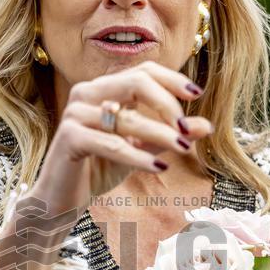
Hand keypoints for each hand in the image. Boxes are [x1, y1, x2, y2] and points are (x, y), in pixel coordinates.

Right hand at [32, 61, 213, 217]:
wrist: (63, 198)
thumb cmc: (100, 168)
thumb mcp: (142, 150)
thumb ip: (169, 135)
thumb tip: (207, 126)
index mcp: (104, 89)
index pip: (143, 71)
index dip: (171, 79)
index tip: (197, 94)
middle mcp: (87, 92)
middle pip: (136, 82)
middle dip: (167, 104)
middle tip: (185, 129)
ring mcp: (75, 113)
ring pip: (128, 118)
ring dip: (160, 134)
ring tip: (183, 148)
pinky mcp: (69, 137)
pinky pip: (112, 144)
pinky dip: (139, 157)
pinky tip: (160, 168)